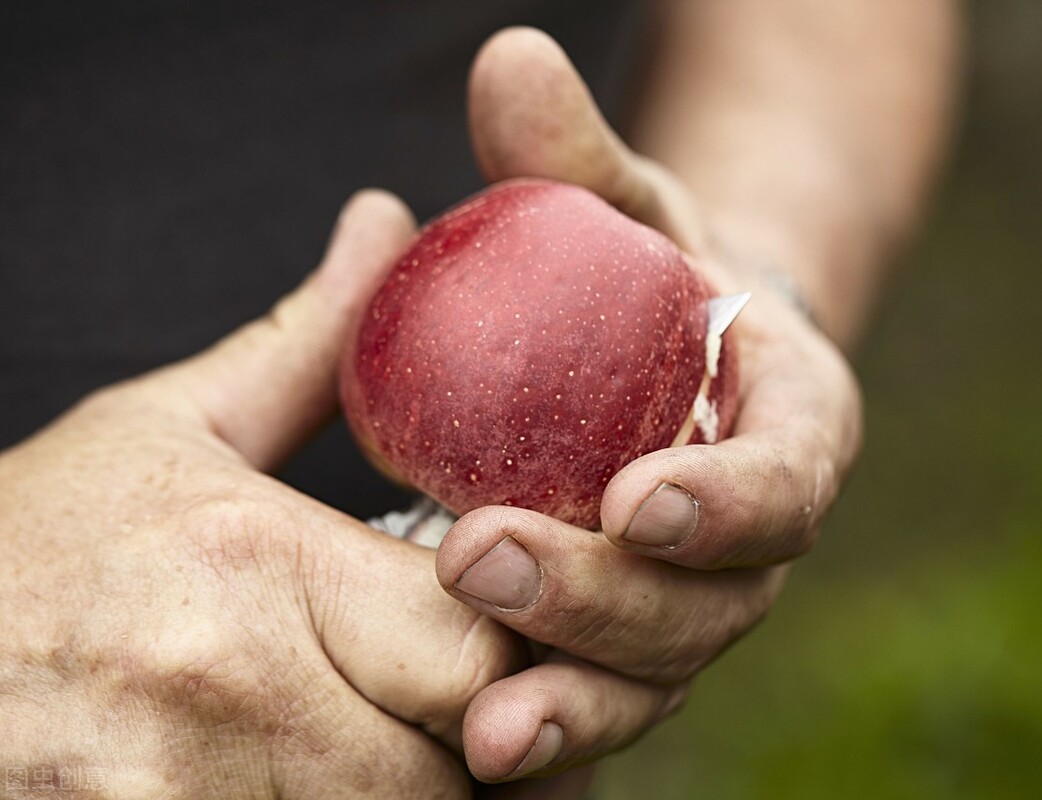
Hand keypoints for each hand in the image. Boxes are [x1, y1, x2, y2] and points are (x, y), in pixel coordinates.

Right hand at [0, 193, 530, 797]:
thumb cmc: (28, 551)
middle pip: (460, 760)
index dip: (533, 645)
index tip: (532, 629)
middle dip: (502, 739)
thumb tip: (387, 221)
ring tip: (429, 742)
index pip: (476, 640)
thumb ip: (305, 343)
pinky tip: (357, 784)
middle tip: (506, 704)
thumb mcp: (168, 430)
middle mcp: (229, 693)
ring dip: (441, 798)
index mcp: (254, 562)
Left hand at [434, 29, 863, 782]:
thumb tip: (503, 58)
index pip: (788, 480)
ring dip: (575, 701)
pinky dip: (547, 731)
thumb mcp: (625, 212)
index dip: (731, 503)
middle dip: (610, 599)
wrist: (668, 364)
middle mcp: (754, 541)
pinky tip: (470, 758)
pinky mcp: (632, 648)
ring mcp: (694, 605)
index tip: (640, 497)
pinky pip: (601, 698)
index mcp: (790, 431)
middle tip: (485, 562)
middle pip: (712, 603)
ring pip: (658, 676)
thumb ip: (573, 157)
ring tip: (481, 728)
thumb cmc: (654, 279)